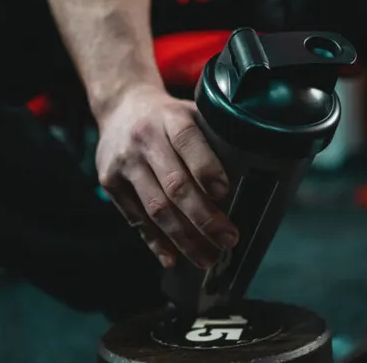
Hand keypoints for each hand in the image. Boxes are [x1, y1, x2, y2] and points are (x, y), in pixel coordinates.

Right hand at [96, 84, 238, 268]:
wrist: (120, 107)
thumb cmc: (168, 116)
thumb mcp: (191, 112)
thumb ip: (215, 134)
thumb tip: (257, 167)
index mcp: (171, 118)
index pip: (189, 141)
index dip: (207, 169)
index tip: (225, 193)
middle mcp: (145, 139)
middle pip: (175, 185)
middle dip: (204, 217)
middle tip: (228, 239)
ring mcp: (124, 162)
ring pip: (156, 208)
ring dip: (184, 238)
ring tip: (208, 257)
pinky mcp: (109, 182)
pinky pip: (135, 218)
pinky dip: (156, 242)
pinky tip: (173, 258)